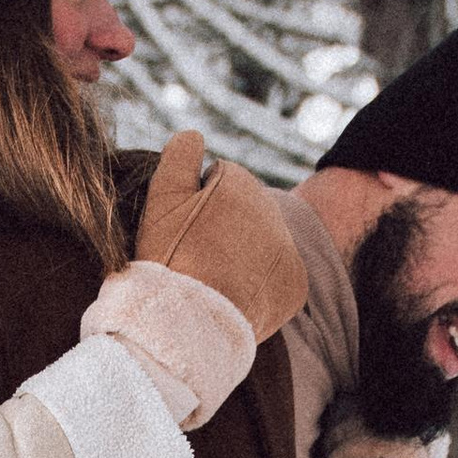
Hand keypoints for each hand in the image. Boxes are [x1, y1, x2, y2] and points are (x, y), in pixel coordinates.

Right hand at [134, 132, 306, 342]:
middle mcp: (274, 212)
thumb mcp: (162, 198)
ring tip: (213, 278)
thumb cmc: (168, 259)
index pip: (221, 181)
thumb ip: (179, 155)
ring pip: (261, 243)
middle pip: (244, 212)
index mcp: (242, 184)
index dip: (197, 203)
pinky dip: (260, 284)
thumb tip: (193, 135)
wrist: (187, 323)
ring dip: (241, 254)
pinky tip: (235, 294)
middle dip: (223, 226)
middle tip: (195, 256)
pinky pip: (277, 277)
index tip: (183, 230)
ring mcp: (288, 250)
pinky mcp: (296, 285)